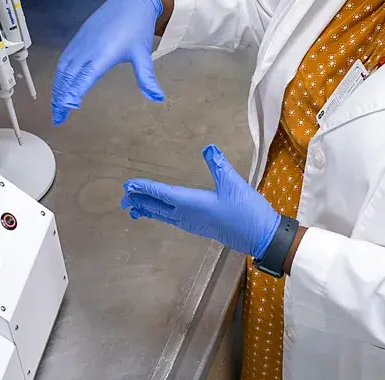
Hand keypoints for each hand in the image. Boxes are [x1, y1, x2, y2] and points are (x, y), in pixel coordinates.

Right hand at [52, 0, 164, 124]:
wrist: (131, 1)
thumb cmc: (136, 27)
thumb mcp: (143, 54)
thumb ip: (147, 78)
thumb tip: (157, 97)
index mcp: (103, 55)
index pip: (83, 79)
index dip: (73, 95)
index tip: (67, 110)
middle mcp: (88, 50)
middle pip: (68, 78)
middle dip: (61, 99)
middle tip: (58, 118)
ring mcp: (81, 44)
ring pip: (63, 70)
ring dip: (58, 88)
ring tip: (57, 106)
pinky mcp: (78, 39)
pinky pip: (64, 60)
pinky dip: (60, 75)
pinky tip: (60, 84)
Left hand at [121, 145, 280, 258]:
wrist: (260, 236)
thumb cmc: (246, 211)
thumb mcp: (234, 184)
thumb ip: (219, 165)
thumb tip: (208, 148)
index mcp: (191, 204)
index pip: (161, 194)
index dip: (144, 188)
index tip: (128, 185)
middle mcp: (187, 215)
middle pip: (157, 208)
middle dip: (140, 201)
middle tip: (123, 197)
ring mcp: (193, 223)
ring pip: (164, 216)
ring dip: (148, 209)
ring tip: (135, 207)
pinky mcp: (200, 227)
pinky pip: (172, 220)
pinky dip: (161, 214)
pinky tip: (164, 213)